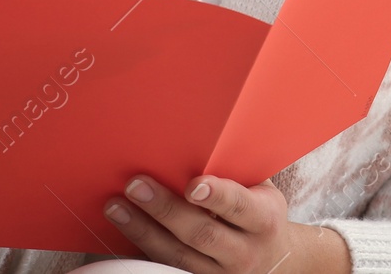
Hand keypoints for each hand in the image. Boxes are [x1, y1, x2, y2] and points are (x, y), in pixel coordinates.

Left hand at [102, 172, 351, 273]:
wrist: (275, 259)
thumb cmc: (259, 209)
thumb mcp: (261, 189)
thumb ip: (237, 170)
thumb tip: (203, 131)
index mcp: (263, 219)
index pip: (239, 206)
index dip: (216, 196)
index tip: (192, 185)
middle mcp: (244, 252)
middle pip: (201, 233)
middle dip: (165, 209)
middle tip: (134, 185)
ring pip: (178, 256)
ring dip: (142, 231)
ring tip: (115, 207)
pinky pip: (169, 268)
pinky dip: (143, 250)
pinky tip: (124, 232)